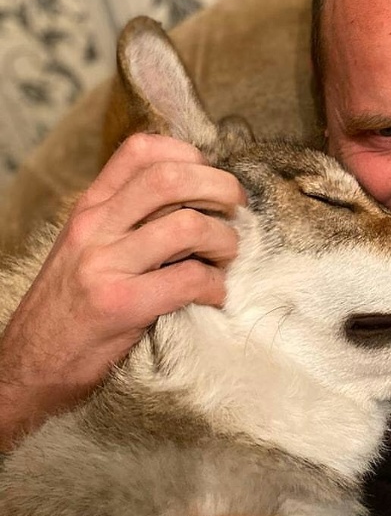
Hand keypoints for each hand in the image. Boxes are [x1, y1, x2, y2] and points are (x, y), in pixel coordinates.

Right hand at [0, 133, 245, 448]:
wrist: (27, 365)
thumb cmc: (71, 304)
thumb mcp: (89, 245)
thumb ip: (129, 217)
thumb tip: (196, 196)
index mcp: (91, 207)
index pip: (141, 150)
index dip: (190, 155)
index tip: (210, 178)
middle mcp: (95, 227)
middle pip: (171, 178)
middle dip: (221, 187)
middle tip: (237, 209)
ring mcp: (104, 264)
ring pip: (188, 225)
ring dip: (224, 240)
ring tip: (225, 258)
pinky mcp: (120, 305)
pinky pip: (189, 279)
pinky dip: (216, 286)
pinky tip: (213, 296)